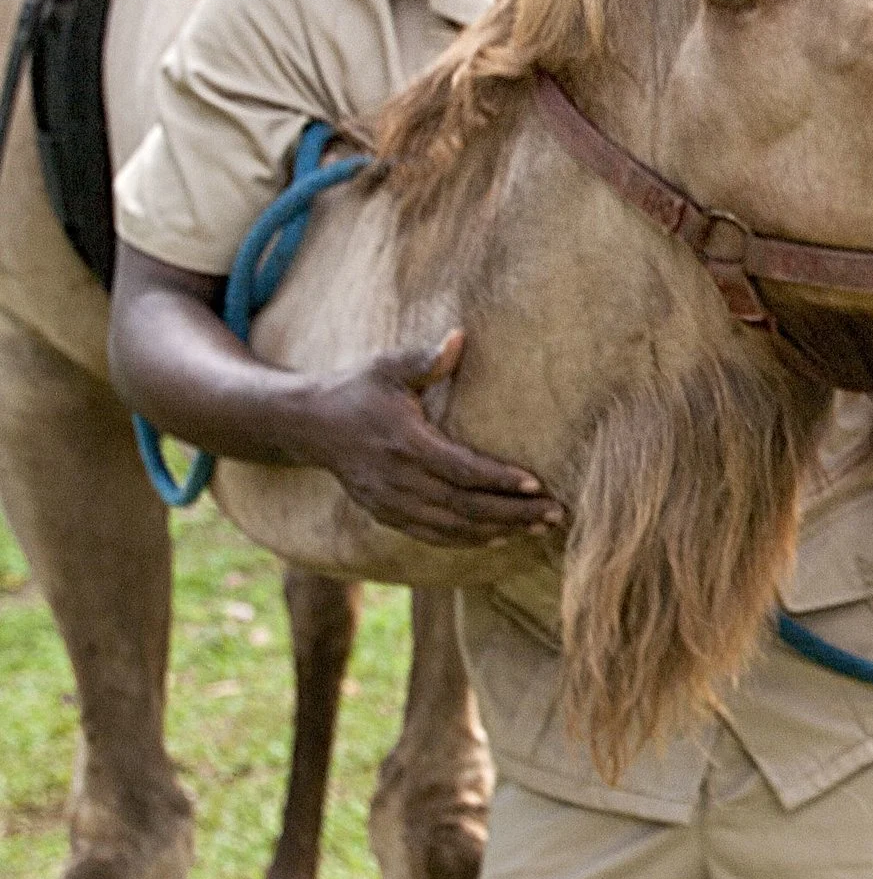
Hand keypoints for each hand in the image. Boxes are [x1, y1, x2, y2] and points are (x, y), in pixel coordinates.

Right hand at [300, 330, 566, 543]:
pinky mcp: (385, 514)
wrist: (311, 425)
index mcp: (405, 442)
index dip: (499, 480)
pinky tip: (500, 539)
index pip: (461, 469)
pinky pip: (432, 536)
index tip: (537, 484)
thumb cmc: (358, 388)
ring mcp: (390, 503)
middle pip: (463, 506)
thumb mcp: (387, 367)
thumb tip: (459, 337)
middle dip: (512, 512)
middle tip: (555, 514)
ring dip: (498, 531)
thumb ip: (425, 359)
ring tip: (539, 528)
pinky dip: (467, 541)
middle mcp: (398, 480)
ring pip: (452, 528)